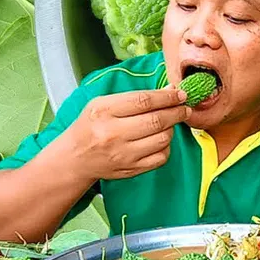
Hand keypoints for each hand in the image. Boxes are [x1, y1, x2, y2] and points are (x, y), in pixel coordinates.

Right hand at [64, 88, 191, 179]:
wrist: (75, 158)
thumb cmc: (92, 126)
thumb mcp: (104, 104)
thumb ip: (136, 97)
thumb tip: (170, 90)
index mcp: (104, 111)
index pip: (144, 101)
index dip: (168, 96)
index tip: (181, 94)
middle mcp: (112, 133)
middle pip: (157, 120)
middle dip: (177, 112)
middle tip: (184, 107)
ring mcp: (123, 154)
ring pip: (163, 139)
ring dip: (172, 128)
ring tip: (169, 123)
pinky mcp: (131, 169)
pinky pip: (161, 157)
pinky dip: (166, 146)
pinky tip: (160, 139)